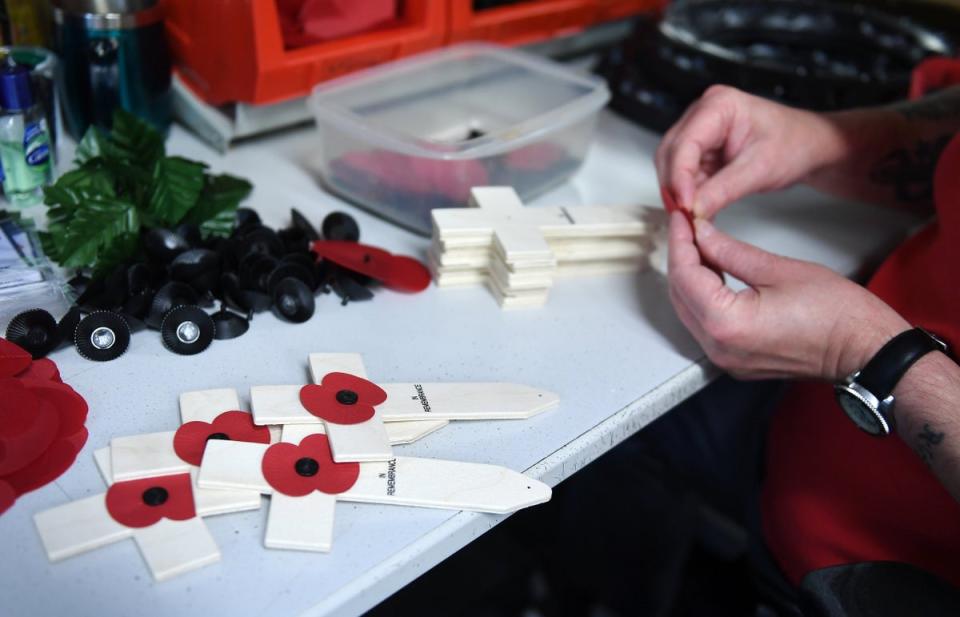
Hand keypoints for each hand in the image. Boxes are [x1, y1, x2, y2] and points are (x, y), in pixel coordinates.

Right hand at [656, 86, 844, 218]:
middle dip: (675, 186)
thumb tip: (694, 209)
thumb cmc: (793, 144)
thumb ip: (723, 190)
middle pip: (671, 153)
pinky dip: (689, 194)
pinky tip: (698, 210)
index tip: (685, 206)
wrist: (809, 146)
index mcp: (718, 105)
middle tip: (684, 216)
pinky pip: (685, 174)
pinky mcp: (702, 150)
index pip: (685, 143)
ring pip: (673, 165)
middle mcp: (703, 114)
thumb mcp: (760, 169)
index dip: (680, 177)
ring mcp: (701, 132)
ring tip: (692, 216)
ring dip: (679, 192)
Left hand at [667, 211, 909, 380]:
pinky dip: (702, 297)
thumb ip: (730, 251)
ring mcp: (726, 358)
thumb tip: (703, 234)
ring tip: (698, 243)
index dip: (680, 241)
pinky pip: (704, 324)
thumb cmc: (837, 315)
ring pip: (688, 310)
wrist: (864, 350)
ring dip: (689, 277)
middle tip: (687, 226)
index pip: (684, 275)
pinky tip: (711, 272)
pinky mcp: (735, 360)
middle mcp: (719, 348)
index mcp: (726, 324)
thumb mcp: (778, 269)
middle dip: (681, 257)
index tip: (681, 218)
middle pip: (680, 294)